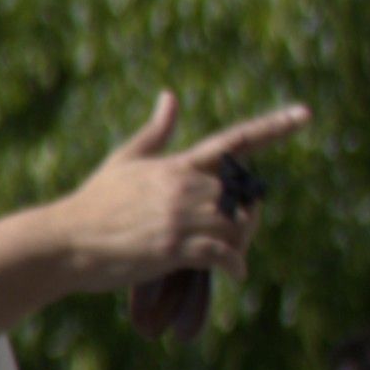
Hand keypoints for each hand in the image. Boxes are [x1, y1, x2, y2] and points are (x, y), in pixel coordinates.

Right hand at [32, 92, 306, 303]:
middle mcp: (185, 187)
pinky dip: (234, 265)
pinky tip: (234, 272)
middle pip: (244, 196)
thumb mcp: (125, 160)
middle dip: (247, 215)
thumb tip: (170, 96)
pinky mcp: (175, 247)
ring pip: (238, 225)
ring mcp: (181, 217)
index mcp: (178, 165)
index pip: (235, 142)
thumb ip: (156, 132)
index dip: (274, 127)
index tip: (305, 114)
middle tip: (238, 234)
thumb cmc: (92, 203)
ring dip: (241, 242)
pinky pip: (223, 254)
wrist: (64, 241)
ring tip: (230, 255)